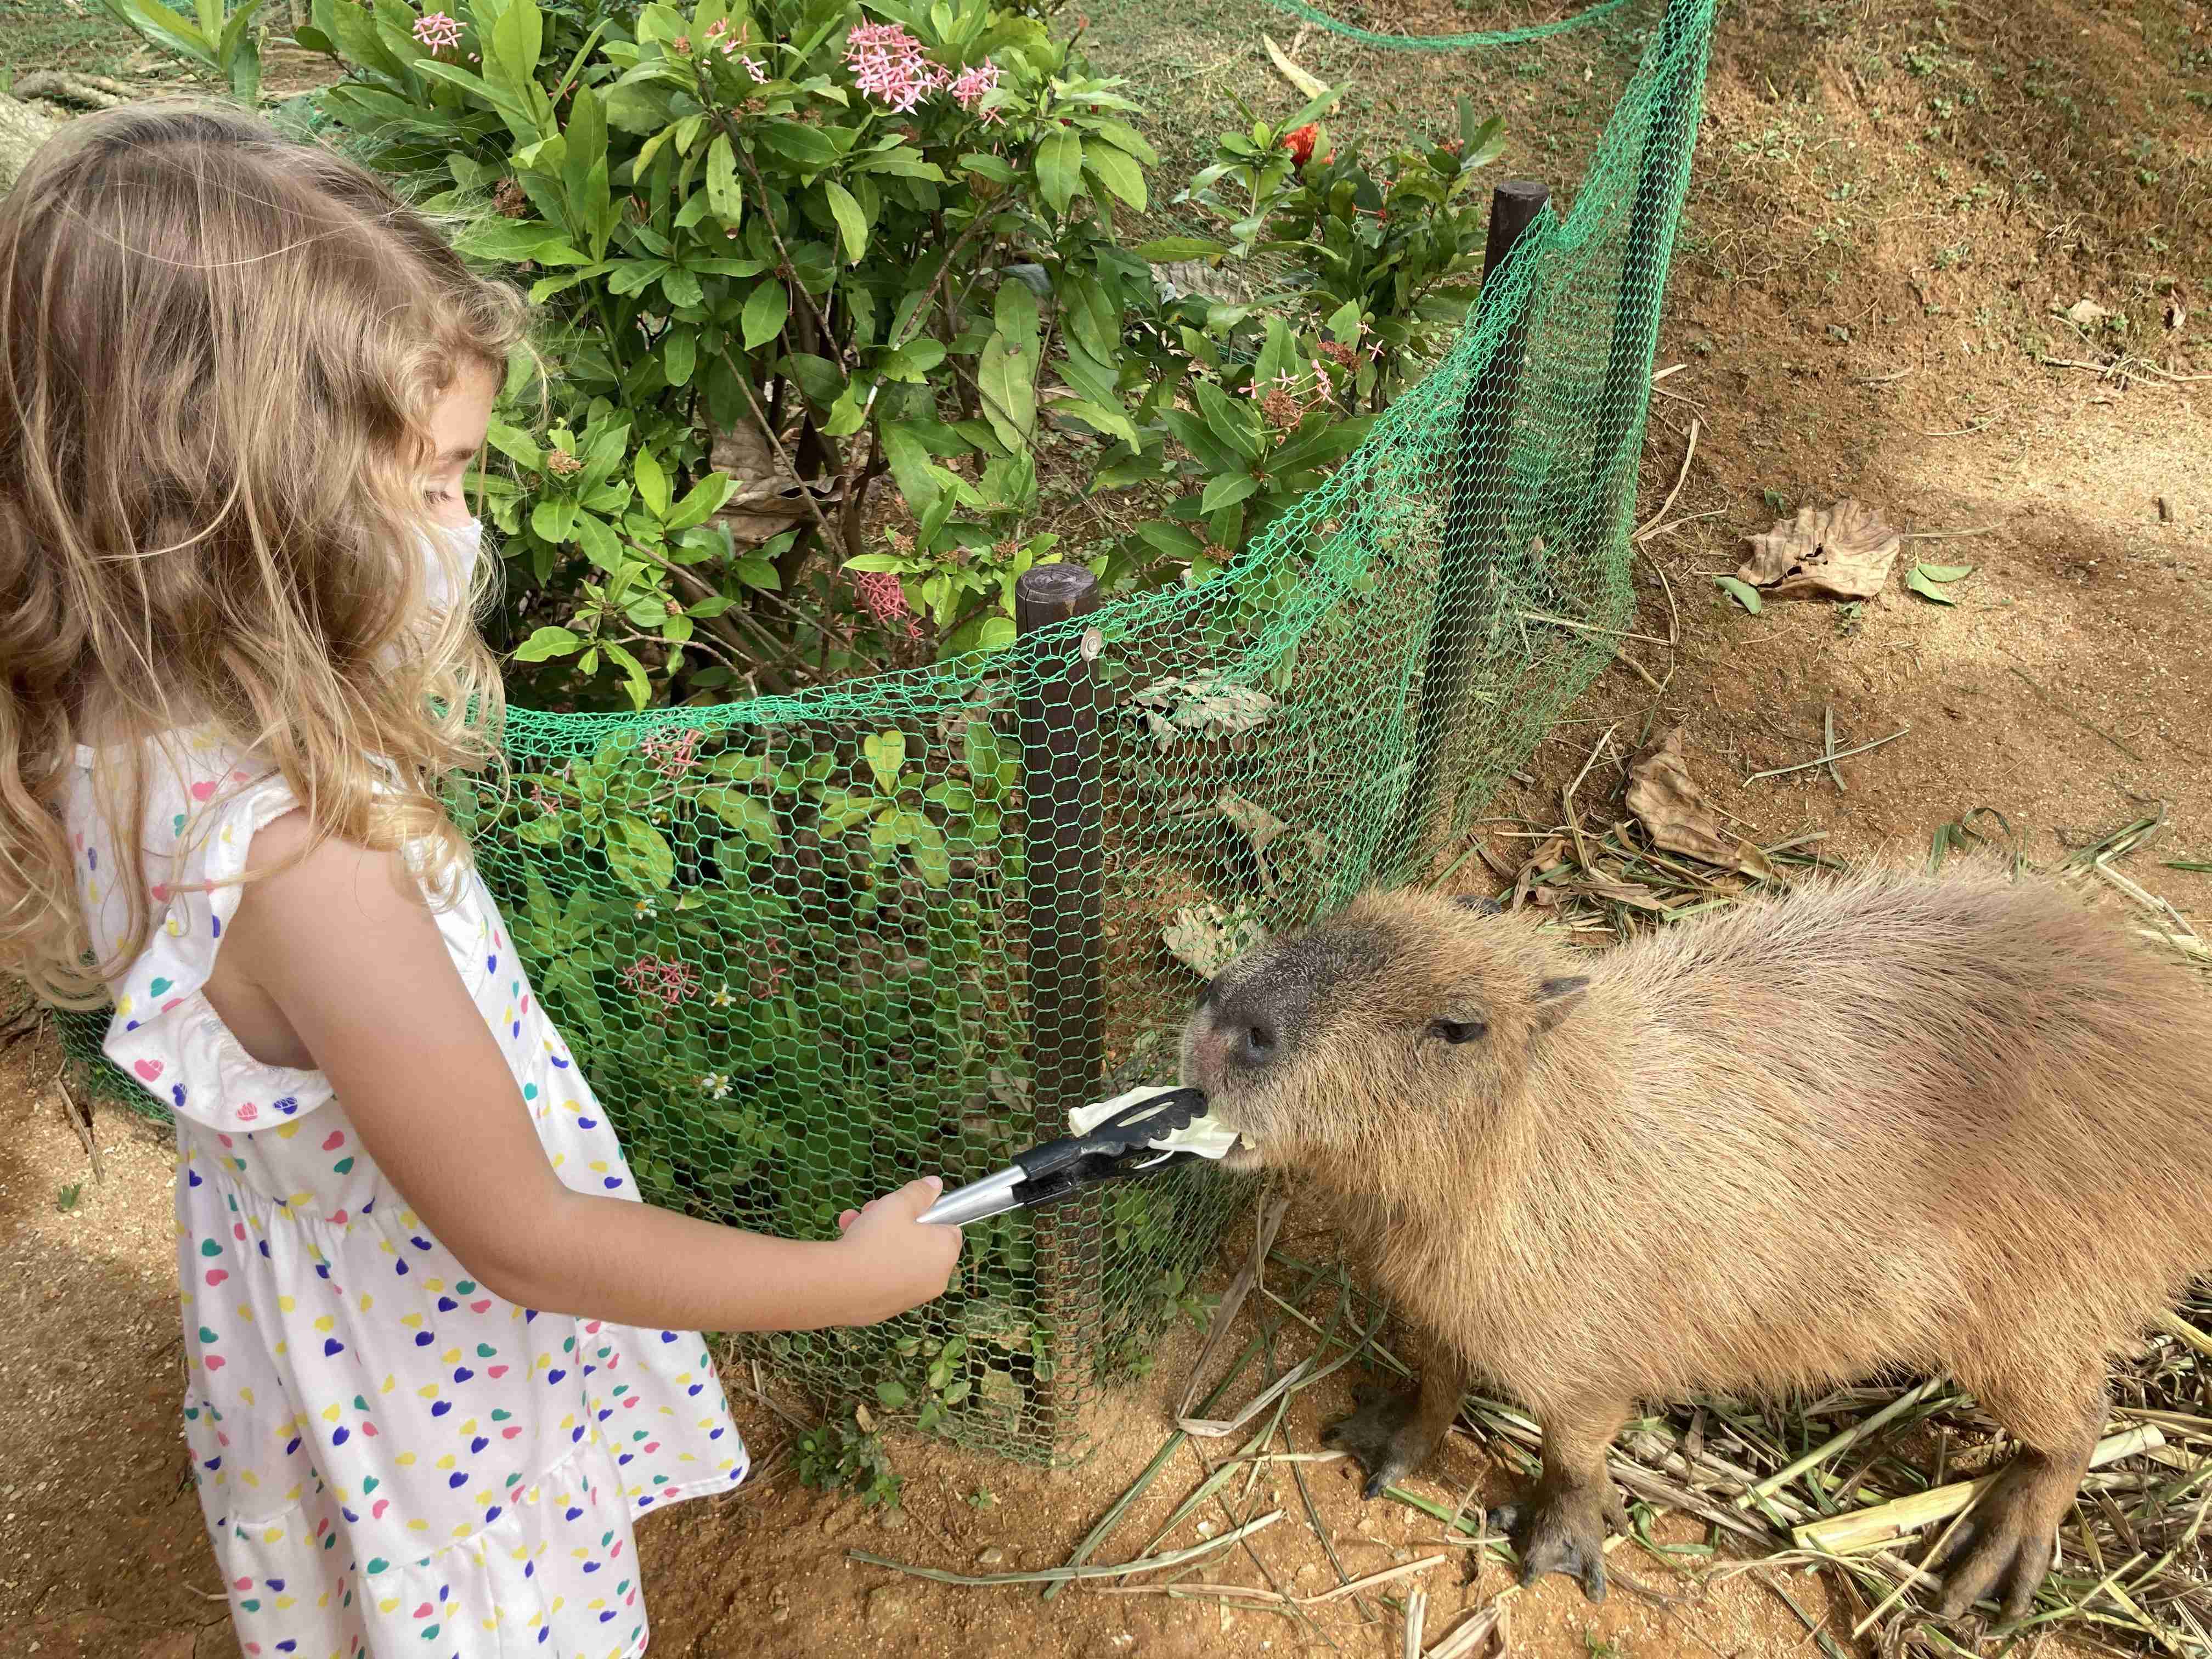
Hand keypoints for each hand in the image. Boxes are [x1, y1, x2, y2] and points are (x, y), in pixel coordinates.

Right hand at [833, 1178, 962, 1323]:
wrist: (839, 1285)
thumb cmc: (875, 1240)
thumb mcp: (899, 1204)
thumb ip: (920, 1192)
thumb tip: (935, 1184)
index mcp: (945, 1253)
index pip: (948, 1228)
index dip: (926, 1214)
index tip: (905, 1208)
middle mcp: (935, 1279)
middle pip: (919, 1241)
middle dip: (894, 1223)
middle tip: (872, 1211)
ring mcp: (911, 1296)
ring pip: (897, 1258)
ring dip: (876, 1237)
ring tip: (852, 1223)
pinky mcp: (888, 1308)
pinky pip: (883, 1277)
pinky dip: (870, 1263)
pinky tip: (847, 1248)